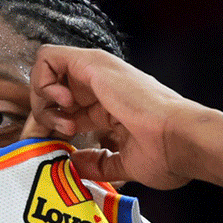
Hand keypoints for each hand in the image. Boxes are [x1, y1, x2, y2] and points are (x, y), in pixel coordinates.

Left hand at [23, 45, 211, 189]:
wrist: (182, 140)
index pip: (65, 111)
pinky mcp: (92, 62)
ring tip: (63, 123)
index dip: (49, 130)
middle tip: (45, 139)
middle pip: (51, 90)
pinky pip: (48, 57)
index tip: (47, 150)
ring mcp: (97, 70)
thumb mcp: (125, 164)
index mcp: (108, 107)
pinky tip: (63, 107)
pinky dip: (43, 83)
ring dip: (42, 100)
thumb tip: (76, 164)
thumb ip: (98, 163)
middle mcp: (101, 85)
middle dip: (39, 117)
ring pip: (46, 70)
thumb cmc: (167, 154)